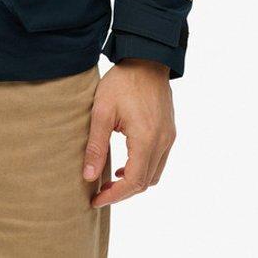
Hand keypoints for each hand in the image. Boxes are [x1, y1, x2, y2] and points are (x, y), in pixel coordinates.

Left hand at [83, 58, 175, 206]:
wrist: (147, 58)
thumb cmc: (122, 81)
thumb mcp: (102, 111)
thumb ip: (96, 145)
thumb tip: (88, 177)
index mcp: (146, 139)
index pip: (133, 182)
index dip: (114, 196)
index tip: (95, 200)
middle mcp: (162, 142)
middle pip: (145, 182)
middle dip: (122, 193)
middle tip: (99, 193)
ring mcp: (169, 137)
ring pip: (154, 174)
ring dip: (134, 182)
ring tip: (110, 181)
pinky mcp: (169, 131)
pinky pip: (159, 160)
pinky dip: (143, 169)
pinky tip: (126, 163)